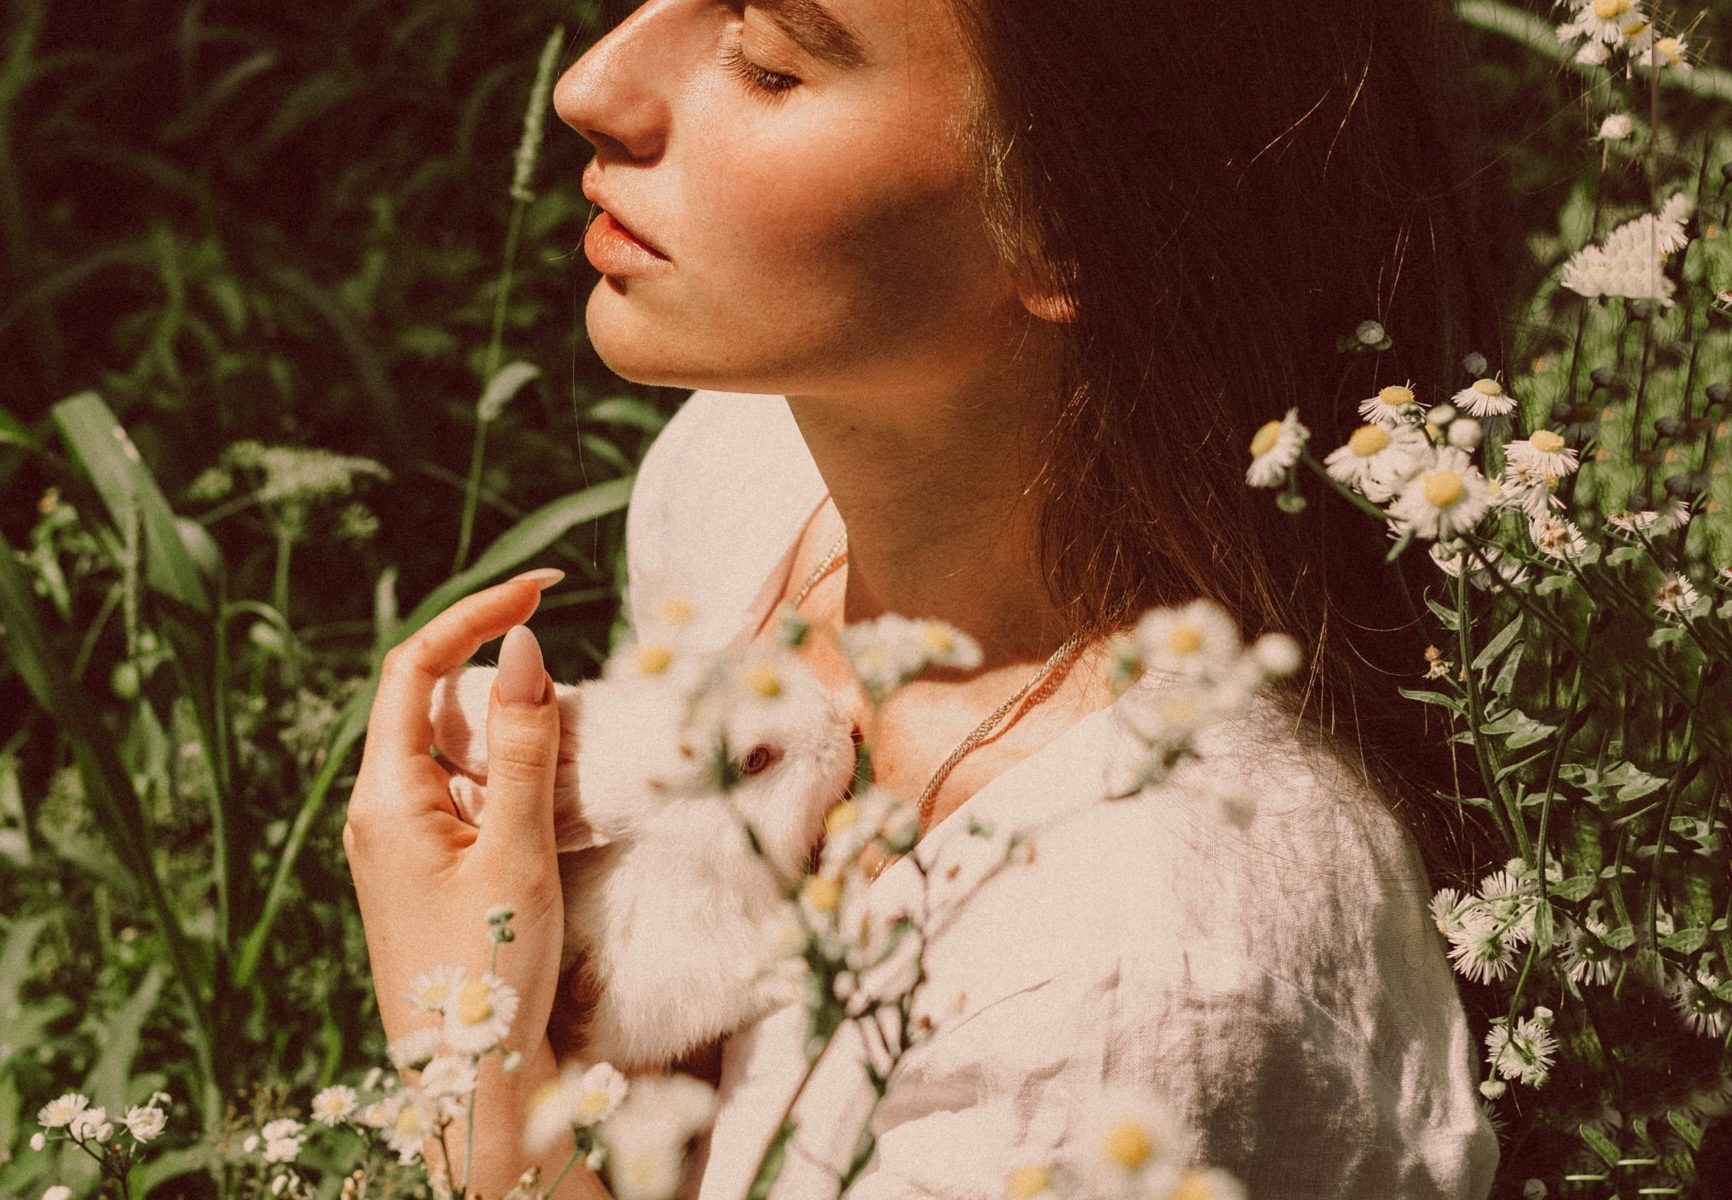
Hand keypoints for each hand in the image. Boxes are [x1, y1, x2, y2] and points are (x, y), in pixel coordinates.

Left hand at [344, 569, 605, 1194]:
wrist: (472, 1084)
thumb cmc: (489, 973)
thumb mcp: (516, 851)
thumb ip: (520, 747)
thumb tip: (524, 646)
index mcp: (384, 797)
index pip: (416, 666)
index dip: (476, 612)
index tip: (545, 588)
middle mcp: (382, 810)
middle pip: (438, 704)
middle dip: (509, 690)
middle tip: (577, 714)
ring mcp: (403, 842)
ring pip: (460, 753)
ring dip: (519, 744)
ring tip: (575, 780)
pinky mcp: (429, 869)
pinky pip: (470, 797)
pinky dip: (516, 786)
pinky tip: (556, 820)